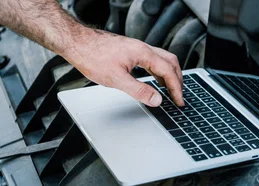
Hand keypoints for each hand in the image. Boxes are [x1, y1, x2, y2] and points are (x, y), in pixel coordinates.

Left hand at [62, 29, 184, 106]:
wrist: (77, 42)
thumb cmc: (92, 56)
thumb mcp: (116, 79)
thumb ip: (139, 90)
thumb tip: (156, 99)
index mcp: (144, 54)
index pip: (169, 71)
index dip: (176, 88)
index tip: (179, 100)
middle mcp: (143, 48)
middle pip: (171, 62)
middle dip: (178, 80)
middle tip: (178, 96)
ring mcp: (138, 48)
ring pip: (163, 60)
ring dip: (170, 75)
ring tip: (170, 90)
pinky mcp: (131, 50)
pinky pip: (153, 59)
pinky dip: (159, 71)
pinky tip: (154, 79)